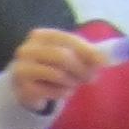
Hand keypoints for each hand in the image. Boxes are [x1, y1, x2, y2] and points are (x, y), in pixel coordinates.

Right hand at [7, 26, 121, 112]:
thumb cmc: (51, 64)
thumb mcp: (68, 53)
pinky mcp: (22, 88)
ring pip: (57, 75)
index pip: (68, 40)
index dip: (87, 50)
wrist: (26, 83)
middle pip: (62, 57)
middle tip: (91, 78)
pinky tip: (63, 92)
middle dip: (81, 69)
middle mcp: (27, 50)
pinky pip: (49, 91)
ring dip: (72, 82)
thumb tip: (107, 58)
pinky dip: (61, 93)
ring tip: (75, 84)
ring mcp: (21, 69)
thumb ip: (87, 53)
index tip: (104, 62)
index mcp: (40, 35)